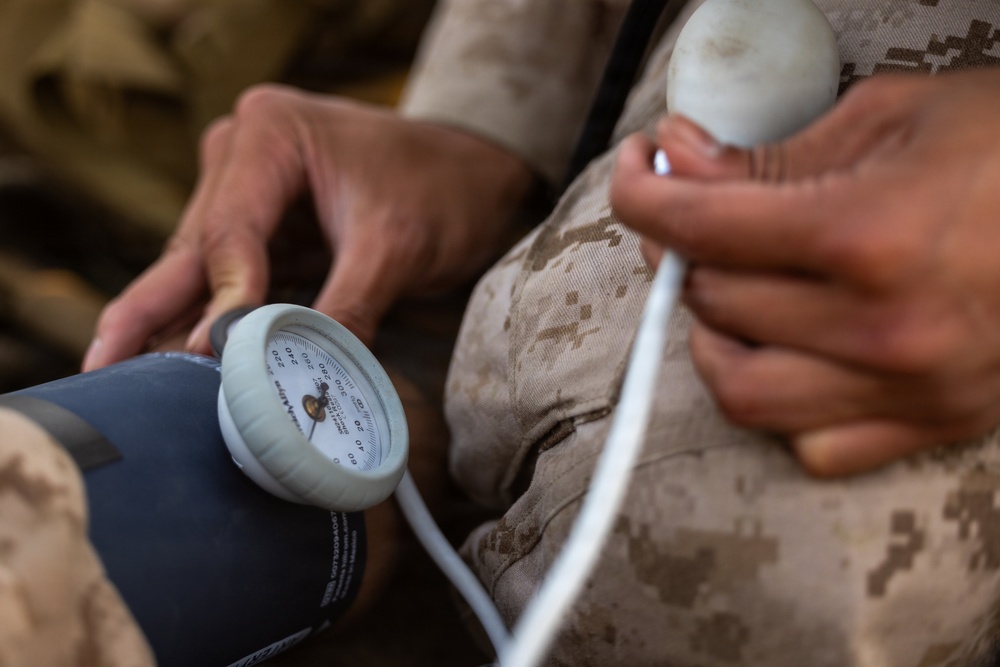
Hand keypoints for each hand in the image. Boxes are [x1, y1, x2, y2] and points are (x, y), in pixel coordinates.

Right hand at [84, 84, 532, 369]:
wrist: (481, 179)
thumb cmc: (446, 190)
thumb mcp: (397, 247)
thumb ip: (343, 308)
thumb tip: (296, 378)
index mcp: (270, 133)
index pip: (230, 229)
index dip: (219, 300)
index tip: (208, 357)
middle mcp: (243, 156)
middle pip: (193, 249)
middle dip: (147, 312)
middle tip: (102, 370)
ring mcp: (250, 193)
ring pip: (201, 270)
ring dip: (172, 325)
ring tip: (127, 381)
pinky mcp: (268, 231)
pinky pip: (231, 282)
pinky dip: (214, 322)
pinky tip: (183, 365)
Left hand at [610, 69, 999, 476]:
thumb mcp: (893, 118)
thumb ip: (771, 155)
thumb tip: (678, 161)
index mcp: (869, 235)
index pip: (700, 227)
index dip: (642, 192)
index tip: (637, 171)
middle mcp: (885, 329)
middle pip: (714, 303)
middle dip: (681, 249)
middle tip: (691, 213)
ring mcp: (911, 389)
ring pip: (742, 391)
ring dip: (713, 334)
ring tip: (728, 288)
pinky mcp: (934, 424)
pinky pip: (812, 447)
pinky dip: (778, 401)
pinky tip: (787, 351)